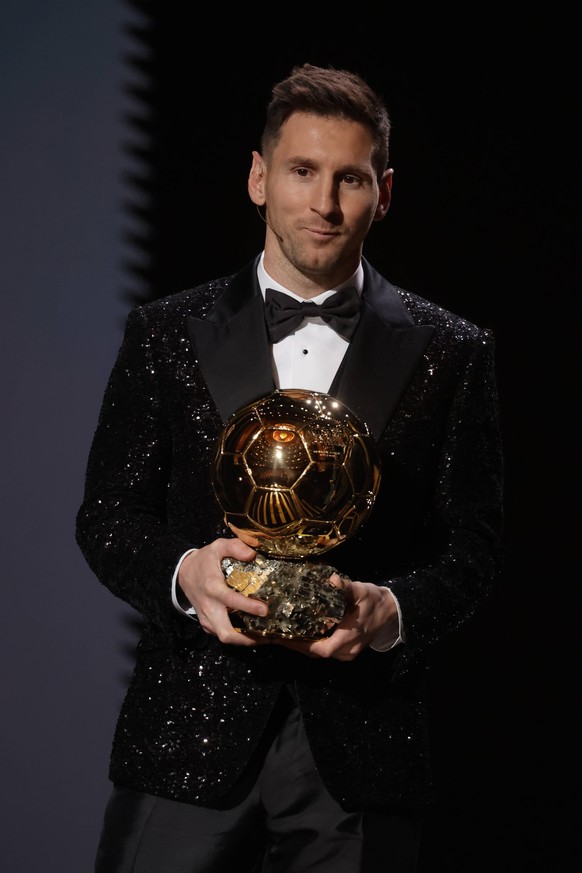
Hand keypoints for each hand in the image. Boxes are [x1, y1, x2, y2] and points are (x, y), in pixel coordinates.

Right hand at [177, 538, 268, 645]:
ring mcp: (206, 618)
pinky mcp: (206, 624)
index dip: (248, 607)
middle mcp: (209, 607)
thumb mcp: (217, 546)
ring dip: (245, 640)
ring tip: (265, 637)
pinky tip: (253, 632)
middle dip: (246, 638)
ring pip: (225, 637)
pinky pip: (222, 635)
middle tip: (267, 635)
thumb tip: (252, 554)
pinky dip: (238, 637)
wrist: (184, 573)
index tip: (264, 610)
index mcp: (212, 587)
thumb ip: (234, 546)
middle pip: (225, 633)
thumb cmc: (204, 560)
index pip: (230, 600)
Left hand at [273, 574, 399, 660]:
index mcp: (349, 637)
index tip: (284, 637)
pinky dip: (310, 643)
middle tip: (275, 633)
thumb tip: (333, 580)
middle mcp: (347, 650)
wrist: (391, 611)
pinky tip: (299, 632)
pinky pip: (324, 649)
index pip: (322, 649)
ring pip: (319, 653)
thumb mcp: (362, 591)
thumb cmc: (375, 601)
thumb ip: (346, 587)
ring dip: (301, 645)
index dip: (301, 646)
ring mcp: (347, 652)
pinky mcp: (345, 649)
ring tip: (282, 633)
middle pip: (316, 653)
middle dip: (295, 645)